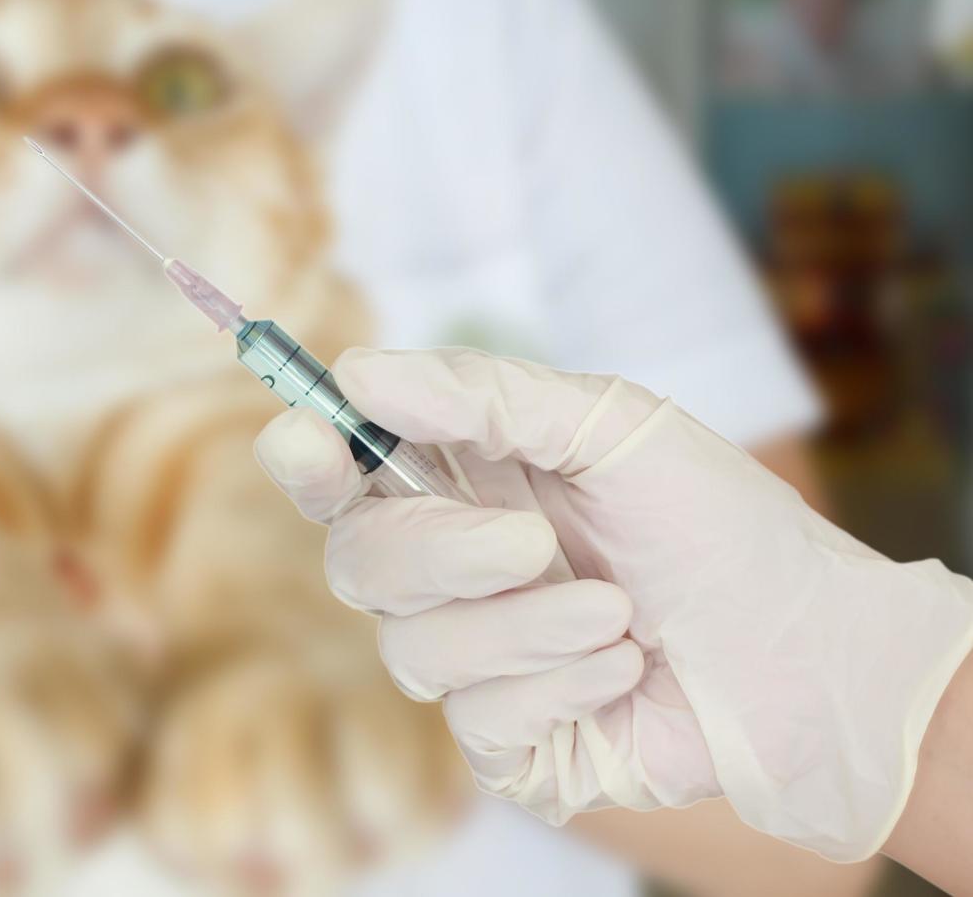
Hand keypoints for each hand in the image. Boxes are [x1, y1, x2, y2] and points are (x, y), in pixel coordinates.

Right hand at [254, 347, 972, 860]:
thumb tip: (358, 373)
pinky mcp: (505, 739)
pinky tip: (624, 666)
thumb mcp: (610, 427)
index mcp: (459, 484)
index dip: (306, 456)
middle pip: (357, 561)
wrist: (805, 651)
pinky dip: (560, 683)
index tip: (308, 442)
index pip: (341, 472)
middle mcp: (448, 571)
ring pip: (412, 649)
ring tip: (618, 613)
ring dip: (525, 627)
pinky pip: (477, 719)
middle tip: (533, 543)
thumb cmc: (715, 524)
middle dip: (442, 552)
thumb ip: (483, 397)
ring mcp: (472, 658)